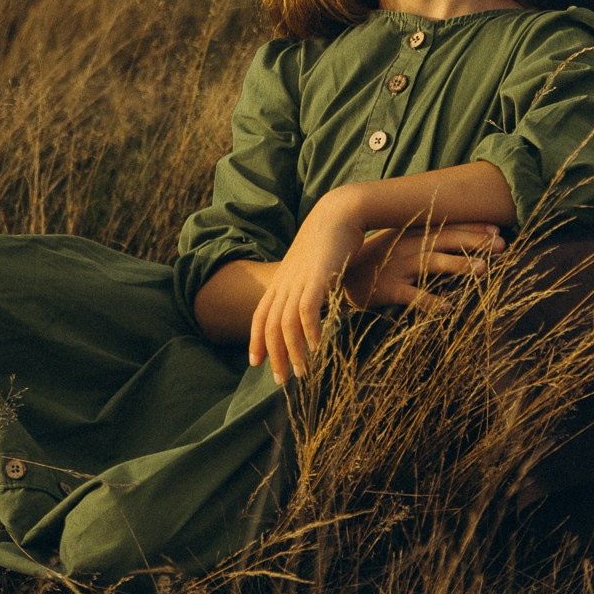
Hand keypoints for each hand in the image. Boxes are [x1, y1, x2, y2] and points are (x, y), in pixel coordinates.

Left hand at [250, 196, 368, 383]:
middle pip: (270, 326)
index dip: (255, 341)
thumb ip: (307, 287)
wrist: (339, 212)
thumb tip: (312, 306)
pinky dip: (309, 332)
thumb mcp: (312, 267)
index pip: (260, 316)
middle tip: (281, 382)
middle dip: (274, 356)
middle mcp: (285, 283)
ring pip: (286, 323)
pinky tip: (317, 348)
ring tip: (302, 373)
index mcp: (281, 281)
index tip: (255, 364)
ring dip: (293, 352)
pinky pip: (307, 310)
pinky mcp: (318, 277)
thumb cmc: (330, 241)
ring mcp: (299, 280)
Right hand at [343, 221, 505, 309]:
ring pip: (432, 263)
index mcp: (411, 234)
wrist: (338, 276)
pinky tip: (448, 309)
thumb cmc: (376, 261)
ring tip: (482, 269)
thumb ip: (426, 240)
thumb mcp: (399, 243)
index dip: (472, 228)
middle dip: (474, 241)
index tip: (498, 230)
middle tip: (501, 246)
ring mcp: (396, 267)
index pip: (446, 227)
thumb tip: (460, 239)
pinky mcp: (387, 289)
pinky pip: (411, 296)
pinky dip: (429, 302)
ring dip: (458, 264)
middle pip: (445, 240)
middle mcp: (406, 247)